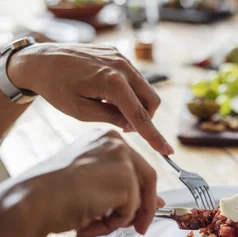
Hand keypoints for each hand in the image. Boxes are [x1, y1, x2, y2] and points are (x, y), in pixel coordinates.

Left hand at [6, 43, 172, 154]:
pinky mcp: (118, 55)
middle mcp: (121, 67)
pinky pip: (135, 78)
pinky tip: (108, 94)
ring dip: (137, 104)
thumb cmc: (56, 88)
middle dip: (145, 117)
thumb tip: (133, 125)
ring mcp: (121, 58)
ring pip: (146, 89)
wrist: (41, 60)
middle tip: (124, 125)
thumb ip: (112, 119)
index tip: (167, 151)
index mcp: (111, 82)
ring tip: (110, 107)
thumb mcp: (81, 112)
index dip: (154, 136)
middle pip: (152, 100)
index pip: (140, 116)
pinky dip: (129, 91)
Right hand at [24, 130, 162, 236]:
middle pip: (148, 179)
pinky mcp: (125, 180)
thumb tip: (157, 202)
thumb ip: (123, 187)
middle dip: (145, 209)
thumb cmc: (51, 194)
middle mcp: (117, 143)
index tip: (142, 211)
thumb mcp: (92, 183)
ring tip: (90, 223)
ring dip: (118, 220)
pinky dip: (111, 225)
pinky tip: (88, 222)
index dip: (143, 192)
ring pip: (138, 200)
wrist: (32, 201)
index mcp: (106, 139)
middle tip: (138, 228)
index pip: (137, 166)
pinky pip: (129, 212)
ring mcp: (123, 160)